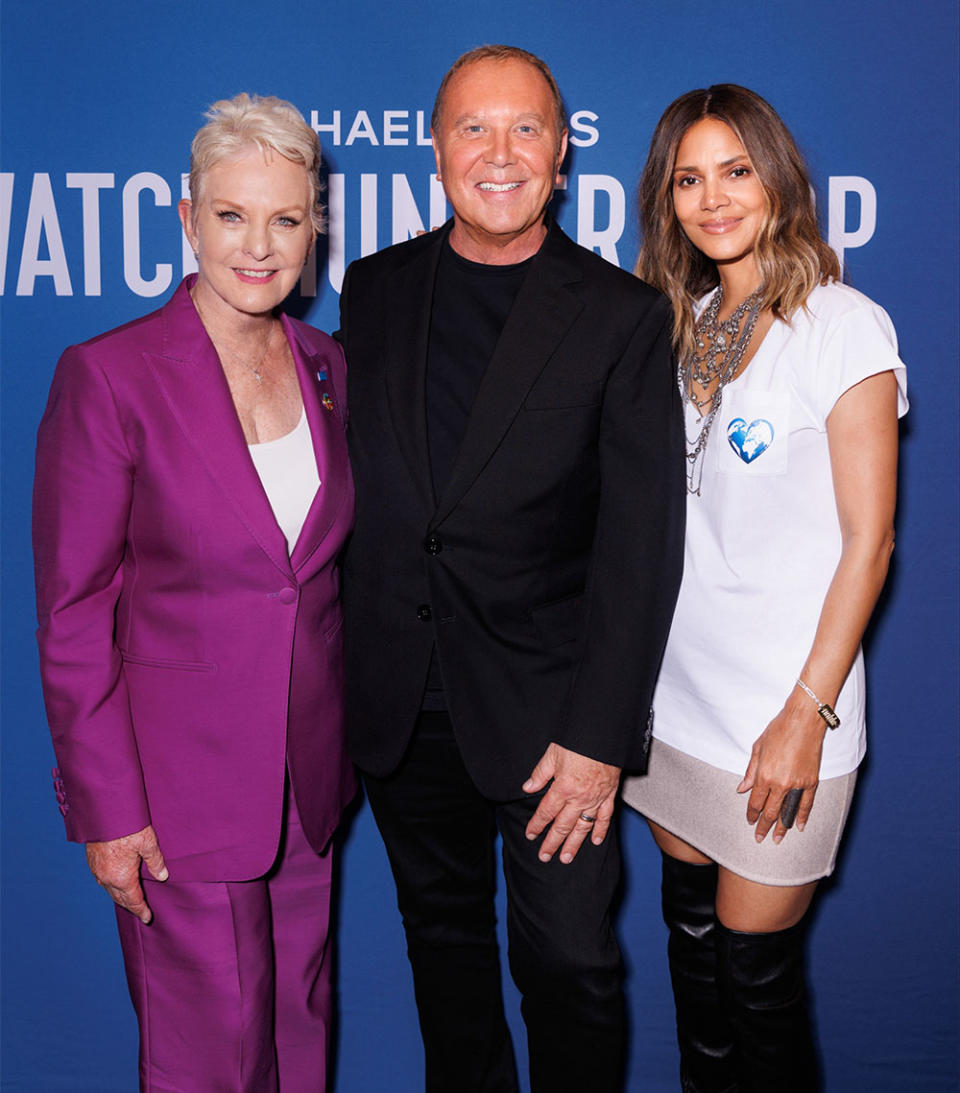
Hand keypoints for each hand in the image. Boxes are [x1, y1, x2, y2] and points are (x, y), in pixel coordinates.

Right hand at [85, 824, 167, 923]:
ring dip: (120, 897)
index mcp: (121, 877)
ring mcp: (96, 870)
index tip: (147, 918)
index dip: (141, 910)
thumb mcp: (148, 842)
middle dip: (131, 906)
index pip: (133, 900)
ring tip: (130, 901)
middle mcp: (106, 878)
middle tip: (141, 912)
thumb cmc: (127, 826)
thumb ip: (155, 861)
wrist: (102, 812)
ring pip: (110, 890)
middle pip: (120, 898)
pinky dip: (111, 886)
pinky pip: (102, 880)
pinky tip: (116, 883)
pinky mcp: (92, 861)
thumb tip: (163, 876)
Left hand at [522, 743, 620, 863]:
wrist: (604, 735)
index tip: (531, 835)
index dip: (537, 825)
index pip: (546, 812)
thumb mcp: (552, 754)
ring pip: (583, 827)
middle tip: (545, 856)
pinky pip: (605, 817)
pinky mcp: (609, 795)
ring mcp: (596, 798)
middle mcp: (579, 798)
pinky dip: (601, 830)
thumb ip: (540, 773)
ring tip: (566, 858)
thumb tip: (527, 788)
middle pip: (563, 825)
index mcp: (563, 787)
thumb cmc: (578, 741)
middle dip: (552, 842)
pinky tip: (596, 842)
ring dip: (574, 844)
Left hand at [737, 699, 824, 843]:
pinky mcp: (812, 781)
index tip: (750, 821)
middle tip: (759, 837)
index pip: (756, 802)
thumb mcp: (758, 749)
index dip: (752, 814)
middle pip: (770, 812)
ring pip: (788, 812)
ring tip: (777, 839)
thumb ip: (750, 772)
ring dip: (782, 827)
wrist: (803, 721)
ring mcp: (798, 784)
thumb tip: (742, 789)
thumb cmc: (778, 730)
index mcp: (764, 775)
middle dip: (764, 826)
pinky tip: (799, 827)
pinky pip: (807, 804)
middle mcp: (781, 783)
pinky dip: (803, 816)